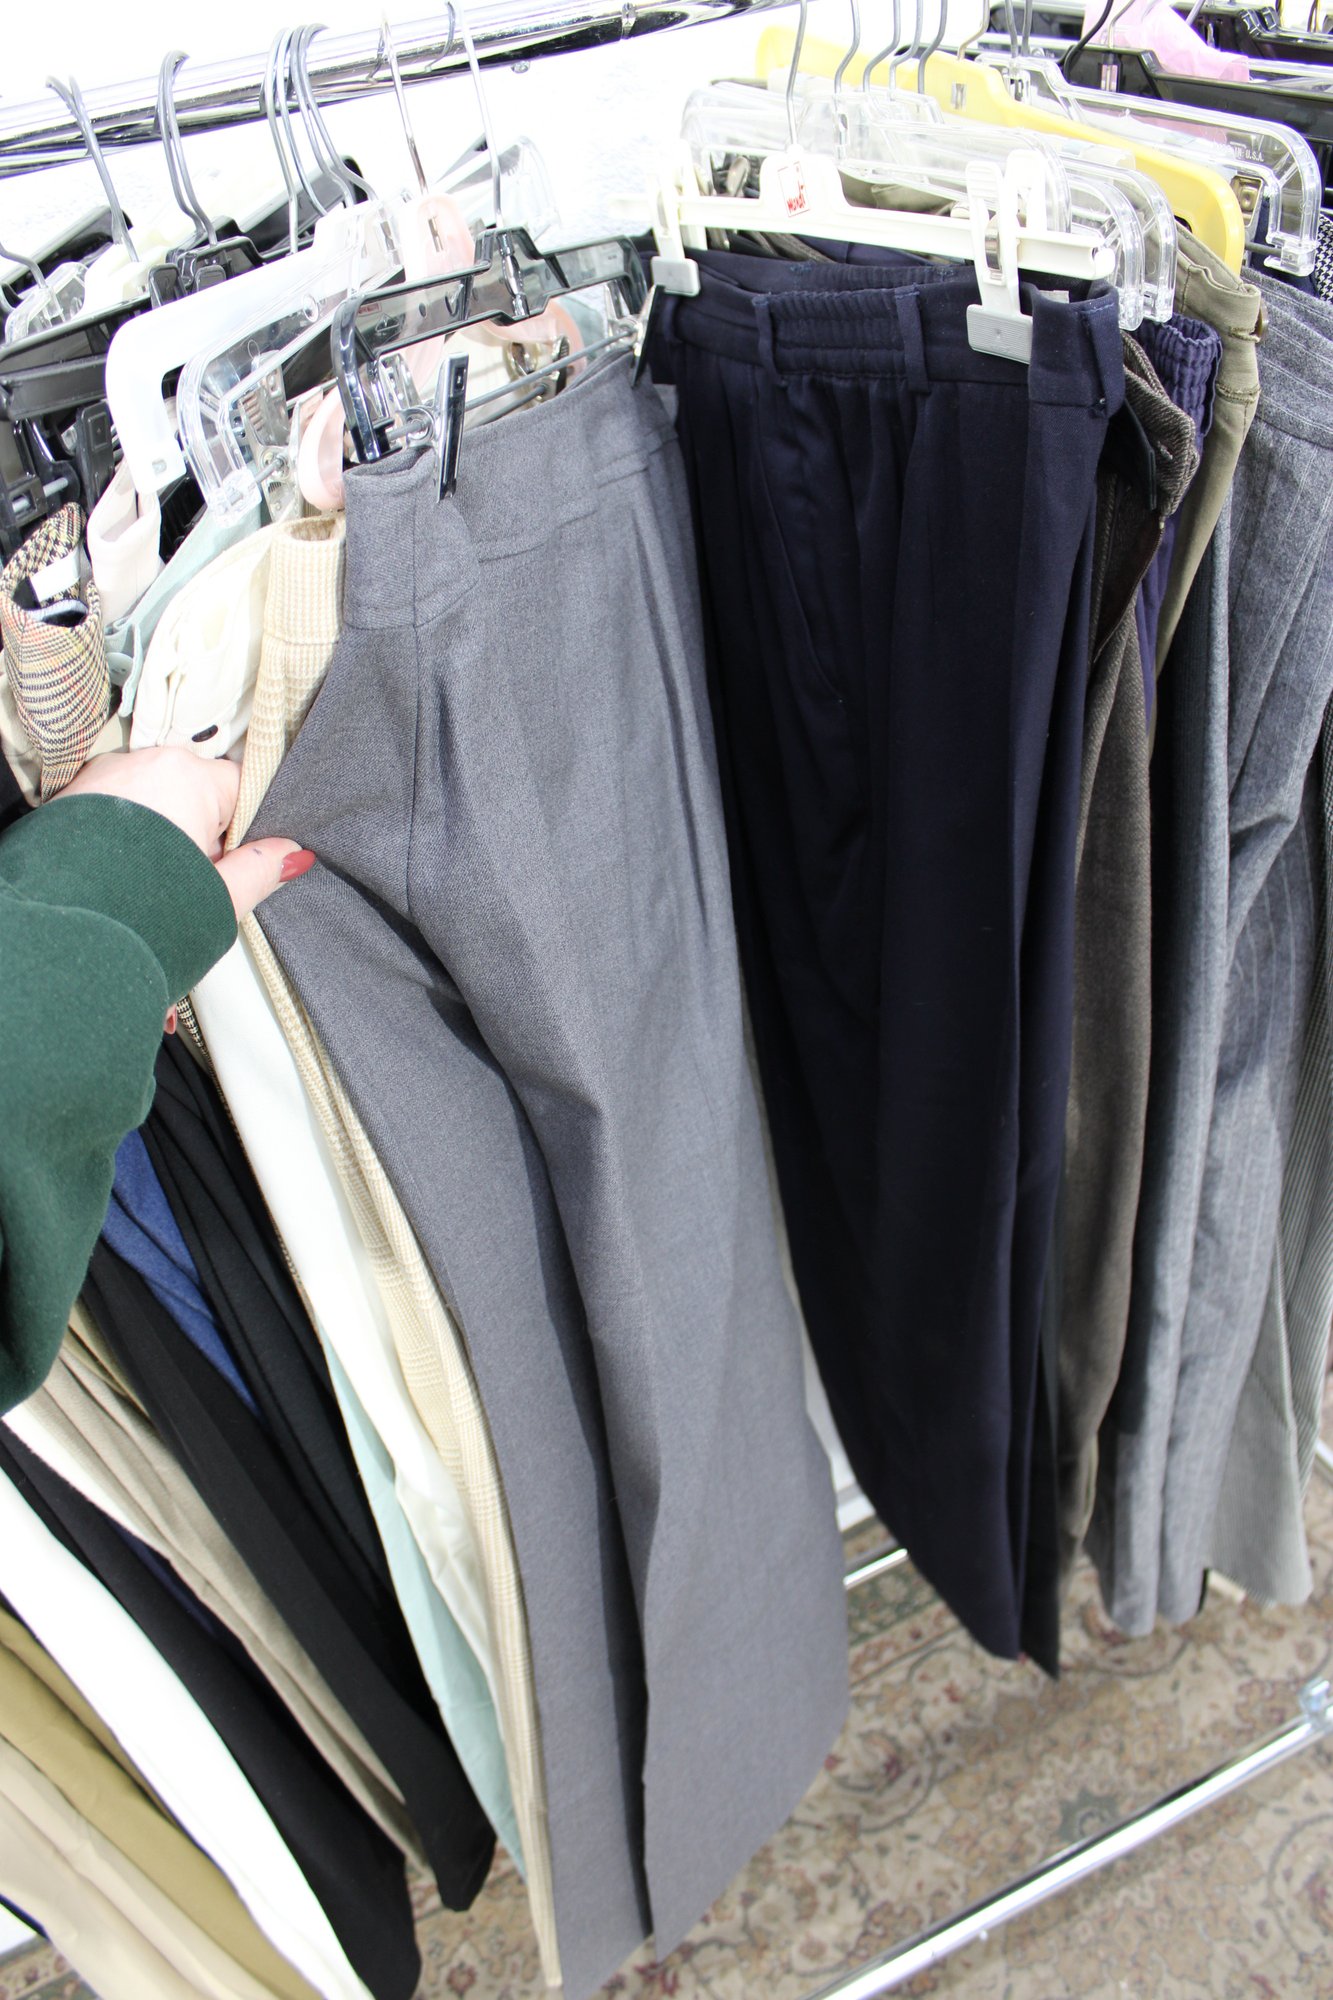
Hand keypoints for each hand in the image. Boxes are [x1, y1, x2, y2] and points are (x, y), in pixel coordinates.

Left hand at [58, 747, 313, 922]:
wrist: (60, 936)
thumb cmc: (137, 914)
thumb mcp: (218, 899)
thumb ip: (260, 870)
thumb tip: (292, 854)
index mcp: (187, 777)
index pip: (242, 788)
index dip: (245, 832)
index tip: (235, 864)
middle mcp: (143, 764)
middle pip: (196, 796)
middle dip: (200, 837)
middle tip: (194, 885)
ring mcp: (103, 778)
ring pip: (155, 804)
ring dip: (162, 839)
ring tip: (155, 888)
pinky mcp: (72, 800)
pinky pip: (117, 812)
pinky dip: (126, 841)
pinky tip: (125, 879)